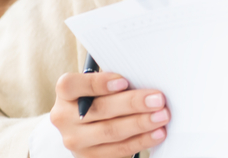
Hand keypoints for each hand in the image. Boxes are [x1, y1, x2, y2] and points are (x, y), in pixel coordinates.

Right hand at [49, 71, 169, 157]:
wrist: (87, 131)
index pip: (71, 85)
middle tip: (158, 100)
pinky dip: (141, 140)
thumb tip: (145, 78)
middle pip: (99, 109)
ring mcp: (75, 141)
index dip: (98, 83)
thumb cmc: (100, 100)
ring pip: (110, 131)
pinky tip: (157, 133)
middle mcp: (64, 118)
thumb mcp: (100, 88)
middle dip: (133, 103)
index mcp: (65, 94)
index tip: (124, 81)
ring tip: (162, 116)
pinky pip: (119, 150)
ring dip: (141, 123)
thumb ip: (115, 82)